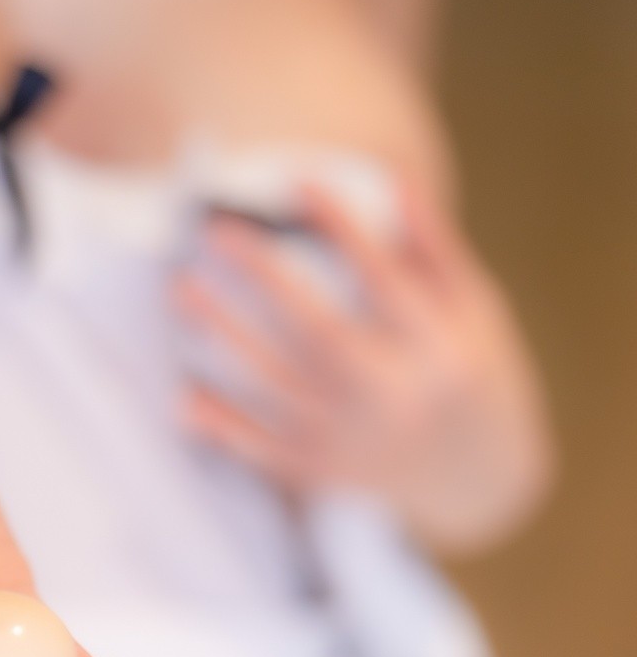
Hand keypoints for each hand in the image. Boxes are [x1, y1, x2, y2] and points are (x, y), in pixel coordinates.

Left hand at [174, 180, 552, 552]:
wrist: (473, 477)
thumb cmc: (466, 370)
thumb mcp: (473, 311)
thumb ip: (433, 252)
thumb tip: (394, 179)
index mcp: (439, 351)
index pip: (386, 281)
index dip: (344, 231)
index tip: (300, 183)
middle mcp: (393, 398)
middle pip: (318, 332)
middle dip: (265, 279)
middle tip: (216, 233)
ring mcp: (352, 439)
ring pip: (278, 385)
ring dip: (226, 336)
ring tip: (182, 289)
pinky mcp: (320, 471)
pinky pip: (261, 448)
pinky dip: (221, 425)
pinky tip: (184, 394)